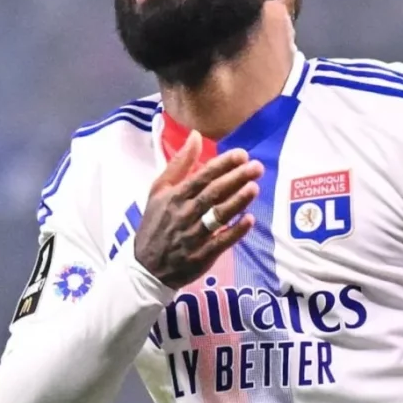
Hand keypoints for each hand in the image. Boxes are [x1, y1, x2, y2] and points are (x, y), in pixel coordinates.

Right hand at [134, 130, 263, 289]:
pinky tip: (249, 220)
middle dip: (235, 178)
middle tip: (256, 166)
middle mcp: (184, 214)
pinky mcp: (201, 256)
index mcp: (174, 197)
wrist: (146, 267)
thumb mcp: (159, 190)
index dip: (222, 165)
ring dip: (237, 201)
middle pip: (213, 194)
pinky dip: (235, 232)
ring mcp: (193, 236)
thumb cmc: (155, 223)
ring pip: (217, 216)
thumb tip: (195, 135)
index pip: (201, 177)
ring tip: (254, 187)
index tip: (242, 154)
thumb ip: (179, 163)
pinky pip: (221, 243)